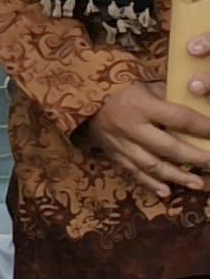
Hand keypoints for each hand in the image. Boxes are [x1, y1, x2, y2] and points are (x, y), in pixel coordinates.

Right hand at [83, 82, 209, 197]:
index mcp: (142, 105)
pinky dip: (149, 183)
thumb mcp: (147, 85)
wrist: (81, 95)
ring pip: (151, 165)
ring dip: (176, 176)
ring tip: (198, 184)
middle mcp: (131, 127)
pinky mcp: (112, 154)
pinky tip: (165, 192)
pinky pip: (132, 172)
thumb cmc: (122, 87)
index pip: (179, 119)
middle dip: (196, 158)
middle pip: (168, 147)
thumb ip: (171, 98)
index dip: (204, 128)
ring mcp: (119, 144)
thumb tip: (200, 109)